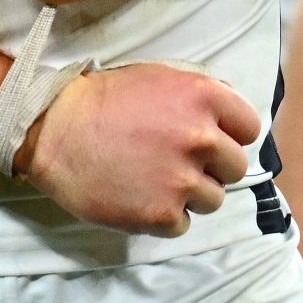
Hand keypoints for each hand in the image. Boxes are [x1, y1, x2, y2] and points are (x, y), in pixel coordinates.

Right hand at [21, 61, 258, 236]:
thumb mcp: (159, 78)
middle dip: (211, 166)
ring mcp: (183, 179)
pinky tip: (139, 196)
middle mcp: (201, 138)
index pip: (249, 128)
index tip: (212, 141)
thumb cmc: (104, 100)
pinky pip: (183, 223)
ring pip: (213, 199)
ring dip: (189, 193)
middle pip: (234, 167)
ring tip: (154, 179)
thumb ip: (199, 98)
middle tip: (177, 161)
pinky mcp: (161, 214)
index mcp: (204, 97)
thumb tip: (228, 123)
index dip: (231, 135)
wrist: (53, 129)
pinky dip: (164, 215)